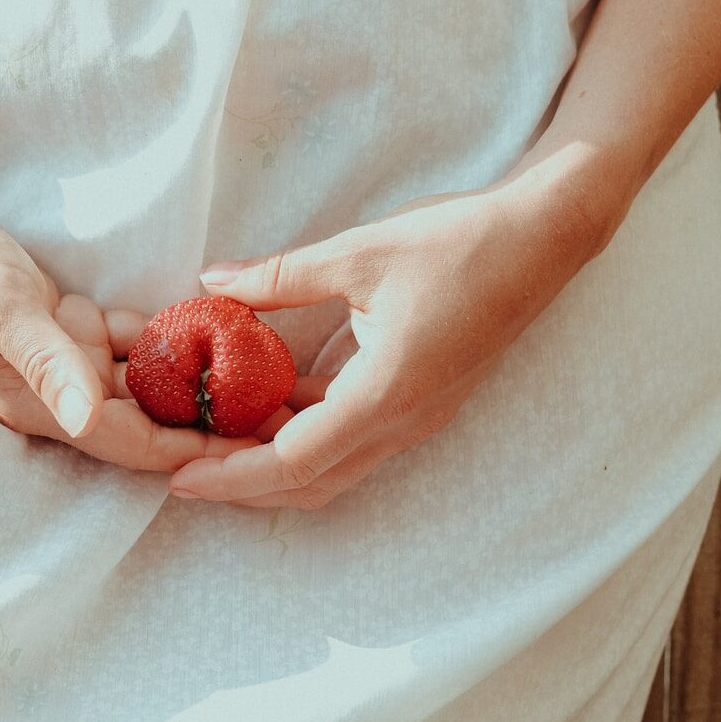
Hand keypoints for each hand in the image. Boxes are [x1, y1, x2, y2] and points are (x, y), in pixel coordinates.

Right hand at [0, 189, 260, 472]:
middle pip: (150, 420)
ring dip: (201, 378)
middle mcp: (60, 392)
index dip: (193, 449)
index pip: (132, 441)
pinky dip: (173, 334)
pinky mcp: (68, 328)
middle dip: (211, 420)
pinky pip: (134, 341)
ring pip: (148, 380)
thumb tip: (87, 419)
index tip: (256, 450)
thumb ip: (43, 360)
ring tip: (267, 371)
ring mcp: (65, 361)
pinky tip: (219, 323)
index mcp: (41, 402)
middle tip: (281, 409)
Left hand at [166, 180, 607, 507]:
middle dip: (242, 483)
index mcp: (386, 394)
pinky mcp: (418, 401)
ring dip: (271, 460)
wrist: (542, 238)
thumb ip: (278, 277)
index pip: (294, 462)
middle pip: (309, 482)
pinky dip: (302, 433)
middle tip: (181, 465)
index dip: (231, 477)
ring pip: (331, 466)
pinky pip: (351, 438)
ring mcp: (415, 417)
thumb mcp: (357, 254)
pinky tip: (263, 403)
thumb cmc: (457, 243)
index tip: (178, 478)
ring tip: (211, 437)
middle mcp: (402, 422)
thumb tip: (210, 282)